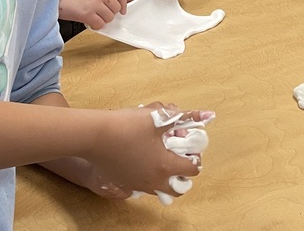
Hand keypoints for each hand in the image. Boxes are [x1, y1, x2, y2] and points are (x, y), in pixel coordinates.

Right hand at [59, 0, 127, 28]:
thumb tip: (113, 4)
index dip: (124, 4)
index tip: (122, 10)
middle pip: (116, 7)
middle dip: (111, 13)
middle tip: (102, 14)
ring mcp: (94, 3)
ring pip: (109, 17)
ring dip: (103, 20)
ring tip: (94, 16)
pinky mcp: (88, 14)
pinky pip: (100, 24)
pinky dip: (96, 26)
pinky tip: (90, 22)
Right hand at [82, 102, 213, 198]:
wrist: (95, 135)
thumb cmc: (127, 125)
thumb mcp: (159, 118)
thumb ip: (184, 117)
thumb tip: (208, 115)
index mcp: (166, 166)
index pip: (193, 169)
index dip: (194, 155)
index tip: (188, 145)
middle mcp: (153, 181)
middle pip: (178, 188)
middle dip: (183, 174)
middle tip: (178, 157)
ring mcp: (138, 185)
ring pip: (160, 188)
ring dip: (166, 176)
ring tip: (161, 156)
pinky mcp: (124, 185)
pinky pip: (143, 187)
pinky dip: (149, 177)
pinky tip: (143, 159)